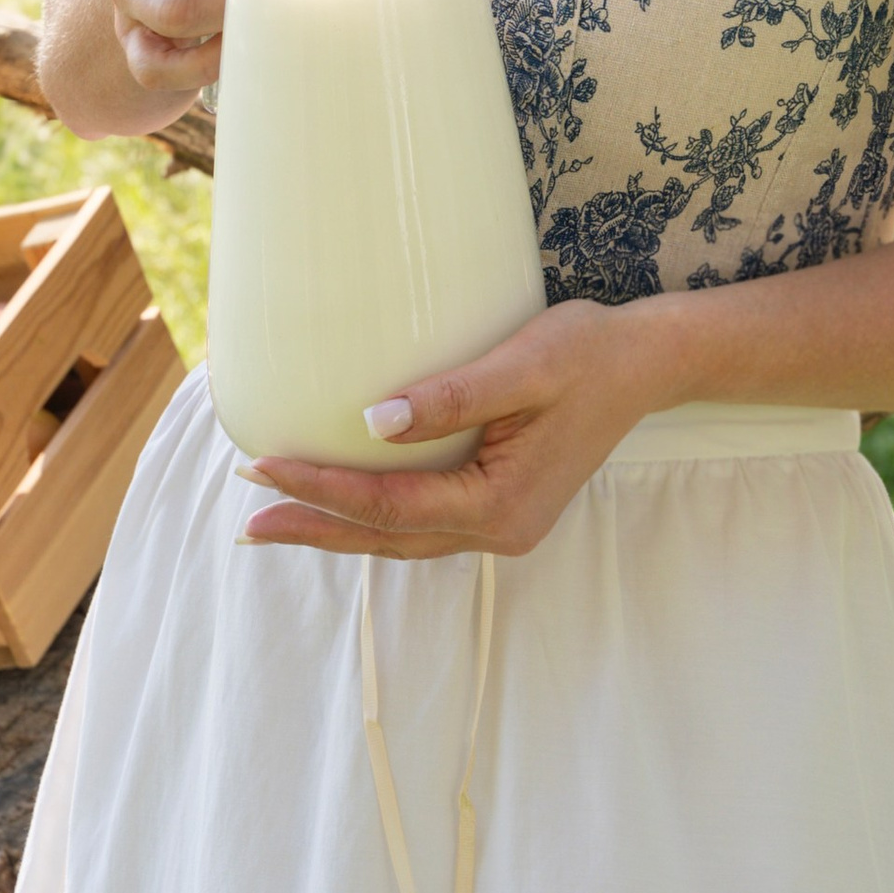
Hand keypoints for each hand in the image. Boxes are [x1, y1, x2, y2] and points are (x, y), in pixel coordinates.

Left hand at [236, 301, 657, 560]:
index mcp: (501, 504)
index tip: (263, 464)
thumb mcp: (525, 364)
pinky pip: (422, 523)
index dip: (321, 489)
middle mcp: (500, 530)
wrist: (646, 365)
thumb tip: (372, 420)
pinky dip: (374, 517)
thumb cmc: (589, 353)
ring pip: (401, 539)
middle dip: (315, 528)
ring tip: (275, 515)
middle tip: (247, 519)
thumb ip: (453, 396)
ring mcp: (502, 525)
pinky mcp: (500, 507)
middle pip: (386, 538)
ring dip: (338, 529)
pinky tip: (343, 502)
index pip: (389, 505)